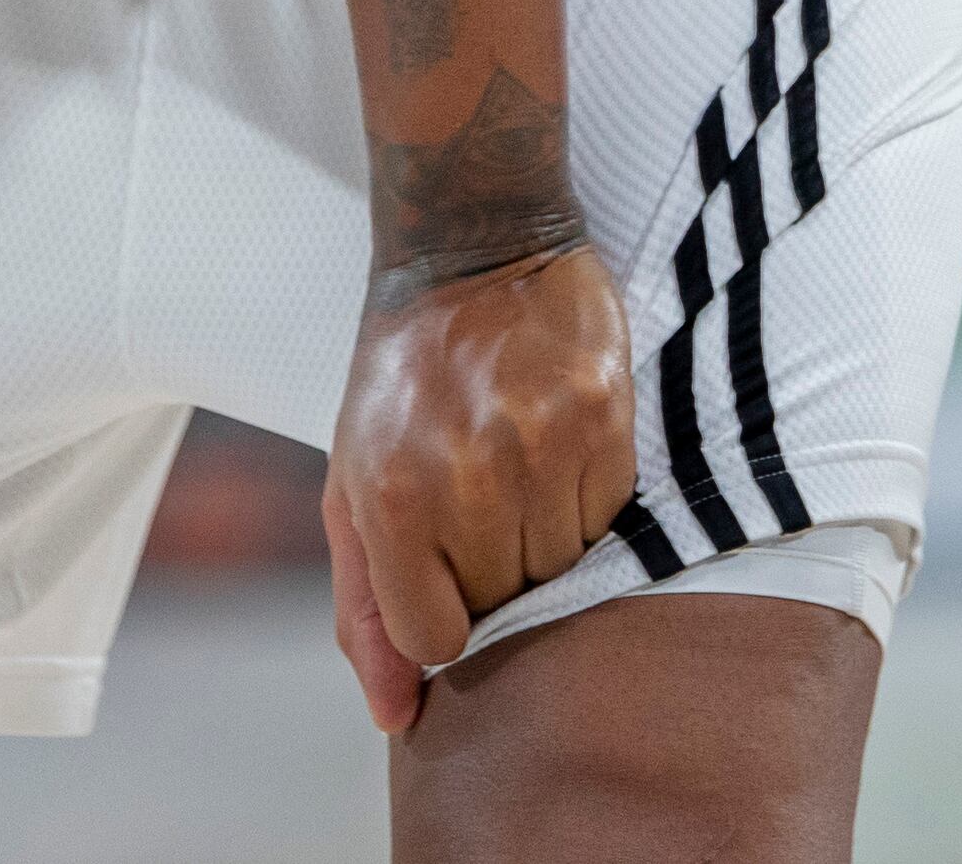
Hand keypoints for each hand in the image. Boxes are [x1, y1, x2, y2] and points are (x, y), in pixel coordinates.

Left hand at [319, 243, 634, 733]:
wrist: (473, 246)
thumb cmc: (401, 378)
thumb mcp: (351, 482)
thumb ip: (364, 607)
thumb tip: (397, 715)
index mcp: (387, 498)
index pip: (436, 639)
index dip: (440, 613)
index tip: (436, 561)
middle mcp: (463, 478)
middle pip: (504, 606)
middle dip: (487, 569)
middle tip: (472, 493)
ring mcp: (538, 449)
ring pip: (563, 570)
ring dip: (540, 536)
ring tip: (510, 465)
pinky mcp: (602, 421)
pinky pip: (610, 520)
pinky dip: (584, 498)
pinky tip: (551, 442)